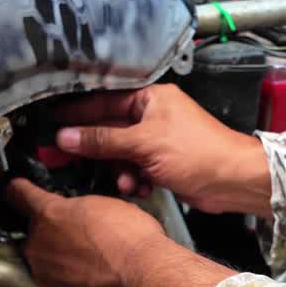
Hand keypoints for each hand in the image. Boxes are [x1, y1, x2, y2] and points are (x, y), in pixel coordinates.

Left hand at [7, 178, 236, 286]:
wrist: (144, 281)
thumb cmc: (132, 242)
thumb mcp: (108, 205)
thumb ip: (82, 209)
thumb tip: (82, 213)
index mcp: (50, 214)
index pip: (19, 195)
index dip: (18, 190)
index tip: (14, 189)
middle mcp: (39, 244)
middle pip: (36, 233)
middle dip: (54, 233)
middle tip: (83, 236)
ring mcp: (45, 275)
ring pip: (45, 262)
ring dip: (61, 260)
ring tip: (93, 262)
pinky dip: (70, 284)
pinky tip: (93, 280)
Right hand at [53, 84, 272, 217]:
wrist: (233, 181)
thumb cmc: (197, 152)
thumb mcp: (144, 143)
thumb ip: (102, 140)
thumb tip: (65, 137)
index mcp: (151, 98)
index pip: (103, 102)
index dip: (76, 115)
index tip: (52, 126)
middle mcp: (152, 115)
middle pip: (108, 130)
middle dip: (93, 148)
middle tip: (62, 159)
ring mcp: (157, 140)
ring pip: (120, 154)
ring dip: (118, 170)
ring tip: (126, 181)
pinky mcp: (162, 163)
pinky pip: (135, 169)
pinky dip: (134, 179)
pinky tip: (140, 188)